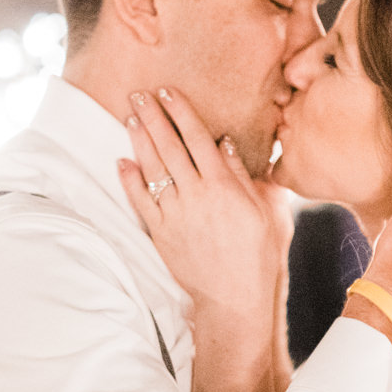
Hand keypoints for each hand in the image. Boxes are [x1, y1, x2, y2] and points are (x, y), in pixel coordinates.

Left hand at [118, 88, 284, 334]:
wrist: (236, 299)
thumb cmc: (260, 256)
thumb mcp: (268, 211)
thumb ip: (247, 176)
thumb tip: (226, 145)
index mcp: (224, 186)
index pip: (197, 138)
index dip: (181, 112)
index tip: (168, 91)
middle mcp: (196, 196)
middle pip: (170, 147)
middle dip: (154, 117)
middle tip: (139, 94)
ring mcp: (175, 215)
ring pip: (152, 169)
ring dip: (139, 141)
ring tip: (130, 117)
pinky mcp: (161, 235)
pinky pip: (140, 203)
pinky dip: (130, 181)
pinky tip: (123, 161)